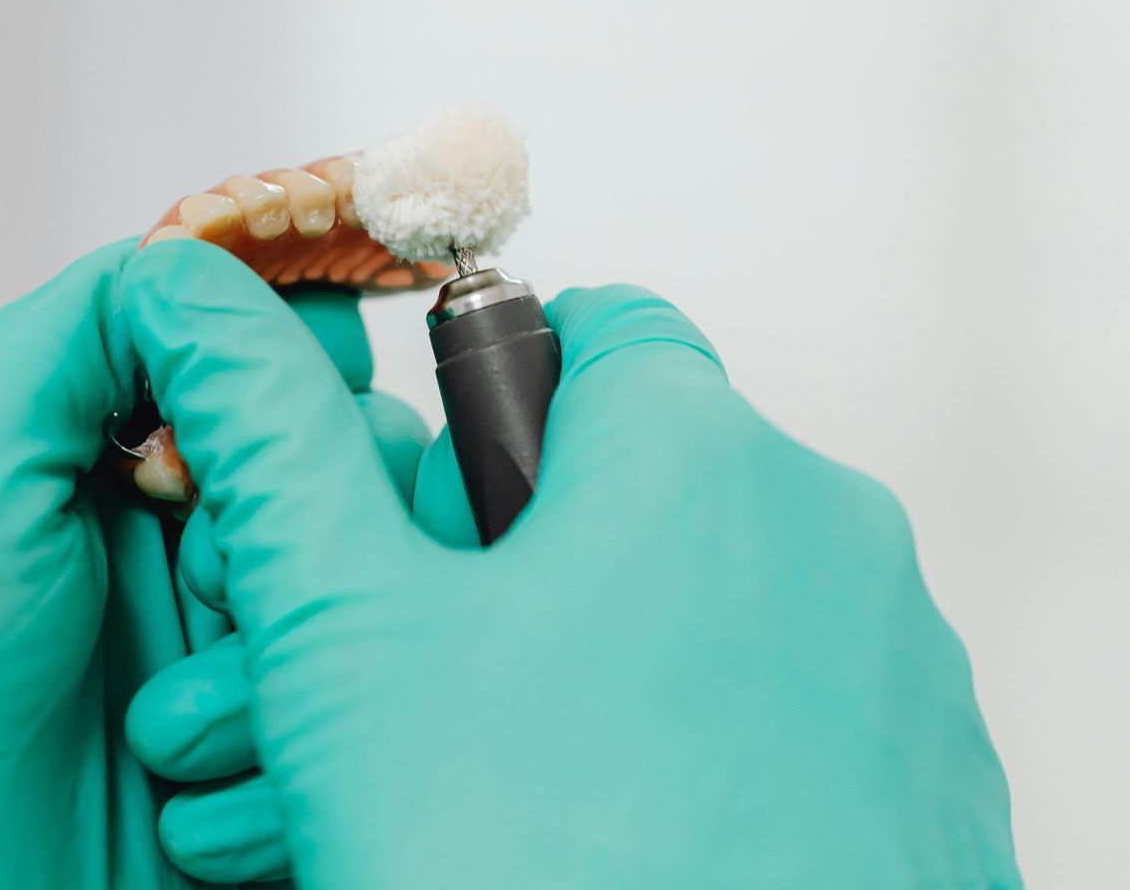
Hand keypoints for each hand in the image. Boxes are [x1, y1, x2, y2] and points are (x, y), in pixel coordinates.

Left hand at [0, 241, 428, 889]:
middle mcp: (170, 556)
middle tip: (208, 575)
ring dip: (280, 654)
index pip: (266, 375)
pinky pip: (348, 732)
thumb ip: (90, 322)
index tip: (328, 373)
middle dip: (295, 516)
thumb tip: (215, 255)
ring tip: (169, 726)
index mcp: (104, 464)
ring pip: (357, 599)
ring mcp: (219, 670)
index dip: (305, 372)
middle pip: (335, 478)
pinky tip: (196, 798)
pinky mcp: (256, 778)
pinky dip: (290, 761)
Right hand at [121, 241, 1020, 888]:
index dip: (477, 422)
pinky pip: (791, 733)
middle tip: (384, 714)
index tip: (415, 534)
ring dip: (580, 689)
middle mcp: (831, 533)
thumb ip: (273, 441)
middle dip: (496, 590)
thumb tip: (194, 297)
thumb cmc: (537, 869)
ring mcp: (902, 673)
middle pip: (632, 501)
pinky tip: (596, 854)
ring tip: (465, 810)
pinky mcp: (936, 798)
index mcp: (697, 447)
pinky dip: (694, 768)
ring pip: (705, 630)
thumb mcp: (350, 642)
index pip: (585, 332)